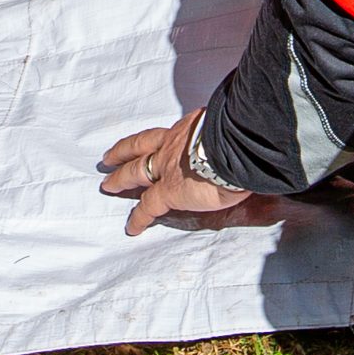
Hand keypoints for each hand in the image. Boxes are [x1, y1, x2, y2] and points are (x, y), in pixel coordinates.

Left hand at [100, 106, 252, 235]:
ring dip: (121, 177)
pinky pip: (147, 207)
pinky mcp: (167, 191)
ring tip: (108, 184)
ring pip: (136, 170)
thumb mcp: (230, 126)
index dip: (155, 138)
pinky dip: (138, 218)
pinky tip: (132, 228)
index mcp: (190, 127)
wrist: (234, 146)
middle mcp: (173, 143)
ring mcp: (167, 166)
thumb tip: (244, 140)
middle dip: (123, 152)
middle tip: (108, 157)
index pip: (168, 133)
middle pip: (140, 146)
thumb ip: (228, 136)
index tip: (146, 140)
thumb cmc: (240, 134)